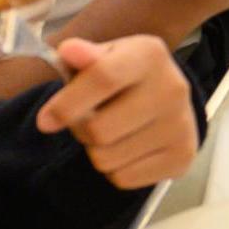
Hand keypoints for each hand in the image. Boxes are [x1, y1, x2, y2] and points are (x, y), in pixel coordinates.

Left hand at [36, 36, 198, 187]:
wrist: (169, 97)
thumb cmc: (125, 75)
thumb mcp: (106, 56)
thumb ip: (83, 55)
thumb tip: (70, 50)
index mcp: (150, 55)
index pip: (102, 78)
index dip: (66, 103)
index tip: (45, 120)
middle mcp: (172, 89)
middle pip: (99, 130)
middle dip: (80, 131)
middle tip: (88, 121)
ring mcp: (181, 125)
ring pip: (106, 159)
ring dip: (97, 151)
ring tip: (111, 133)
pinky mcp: (183, 156)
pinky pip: (123, 179)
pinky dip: (115, 169)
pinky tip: (128, 149)